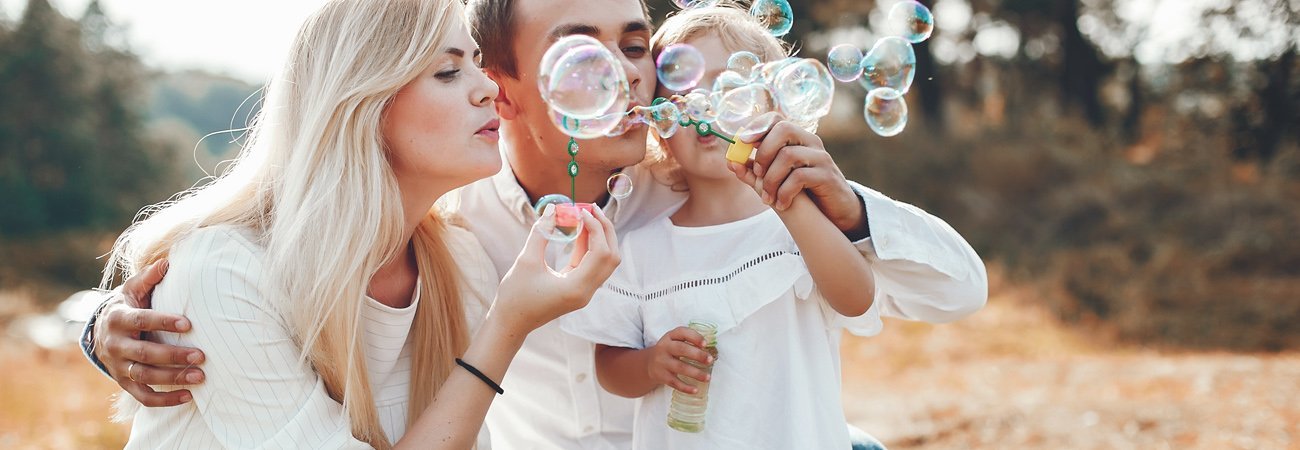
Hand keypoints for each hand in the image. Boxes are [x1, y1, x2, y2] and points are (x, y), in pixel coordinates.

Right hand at [95, 260, 205, 405]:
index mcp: (118, 318)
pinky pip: (143, 397)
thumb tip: (168, 261)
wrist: (101, 331)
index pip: (141, 321)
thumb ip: (149, 278)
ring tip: (200, 376)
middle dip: (173, 355)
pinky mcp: (123, 383)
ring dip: (172, 379)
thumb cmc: (128, 306)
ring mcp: (118, 366)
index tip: (188, 324)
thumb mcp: (133, 289)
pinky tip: (189, 396)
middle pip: (144, 353)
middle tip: (201, 356)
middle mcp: (115, 345)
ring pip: (144, 377)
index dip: (163, 322)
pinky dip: (164, 400)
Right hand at [493, 205, 620, 333]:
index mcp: (577, 288)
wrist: (511, 323)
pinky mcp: (578, 289)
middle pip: (611, 257)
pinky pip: (591, 264)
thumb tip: (552, 209)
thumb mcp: (526, 261)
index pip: (601, 253)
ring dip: (598, 237)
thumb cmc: (515, 296)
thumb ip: (541, 233)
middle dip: (604, 229)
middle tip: (590, 208)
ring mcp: (584, 292)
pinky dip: (588, 246)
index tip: (581, 210)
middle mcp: (586, 292)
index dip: (595, 227)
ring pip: (604, 261)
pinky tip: (578, 230)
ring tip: (584, 216)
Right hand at [646, 326, 712, 393]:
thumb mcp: (674, 341)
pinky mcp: (661, 376)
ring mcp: (662, 362)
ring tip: (708, 377)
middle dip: (697, 355)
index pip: (682, 332)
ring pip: (680, 367)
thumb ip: (689, 342)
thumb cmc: (669, 351)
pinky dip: (685, 387)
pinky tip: (695, 390)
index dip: (694, 337)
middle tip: (710, 360)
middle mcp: (664, 348)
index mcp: (670, 337)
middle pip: (681, 349)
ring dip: (695, 373)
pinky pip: (674, 382)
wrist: (649, 364)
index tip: (705, 344)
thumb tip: (710, 350)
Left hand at [728, 121, 866, 234]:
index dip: (757, 126)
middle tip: (757, 174)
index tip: (742, 142)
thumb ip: (754, 171)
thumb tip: (730, 162)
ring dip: (771, 179)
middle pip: (783, 129)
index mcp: (797, 139)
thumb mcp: (777, 179)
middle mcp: (810, 142)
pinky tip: (781, 203)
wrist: (835, 211)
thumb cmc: (803, 192)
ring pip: (788, 155)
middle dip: (763, 152)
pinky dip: (784, 191)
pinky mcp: (827, 176)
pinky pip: (800, 177)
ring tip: (767, 198)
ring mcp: (821, 157)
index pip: (776, 119)